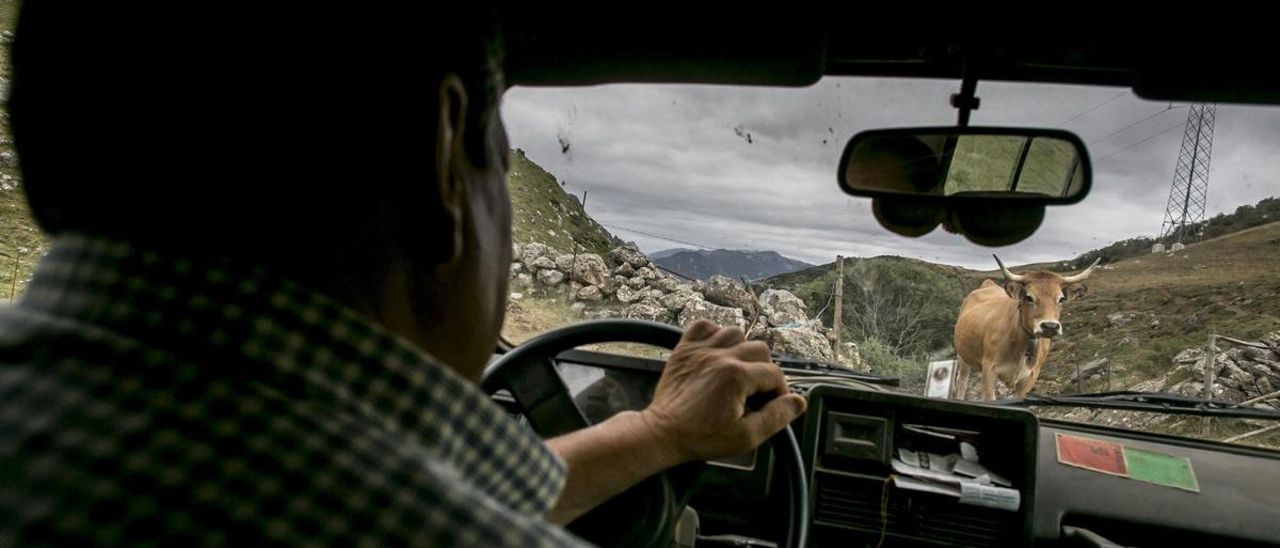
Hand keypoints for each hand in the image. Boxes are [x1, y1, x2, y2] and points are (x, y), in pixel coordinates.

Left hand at [638, 320, 807, 463]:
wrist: (663, 433)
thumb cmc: (702, 437)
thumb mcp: (746, 436)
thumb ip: (776, 416)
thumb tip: (798, 401)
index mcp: (737, 376)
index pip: (774, 374)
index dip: (779, 391)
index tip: (771, 405)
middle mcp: (720, 356)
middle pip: (759, 349)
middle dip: (763, 371)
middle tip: (755, 392)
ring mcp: (700, 349)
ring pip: (735, 332)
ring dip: (742, 350)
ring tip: (738, 371)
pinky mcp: (684, 349)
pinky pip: (703, 326)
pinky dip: (714, 333)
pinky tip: (717, 353)